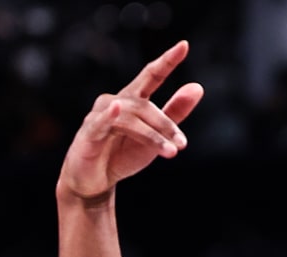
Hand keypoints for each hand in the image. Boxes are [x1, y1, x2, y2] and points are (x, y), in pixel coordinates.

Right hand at [58, 40, 203, 202]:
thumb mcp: (155, 137)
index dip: (167, 61)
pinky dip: (109, 115)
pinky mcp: (88, 131)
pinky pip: (100, 122)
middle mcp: (116, 102)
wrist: (95, 182)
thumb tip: (198, 87)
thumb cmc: (122, 155)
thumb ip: (175, 113)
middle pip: (145, 106)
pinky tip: (116, 108)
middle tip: (182, 144)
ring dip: (152, 135)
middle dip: (165, 125)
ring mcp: (100, 115)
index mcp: (133, 100)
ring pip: (131, 119)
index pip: (151, 76)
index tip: (184, 45)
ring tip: (170, 152)